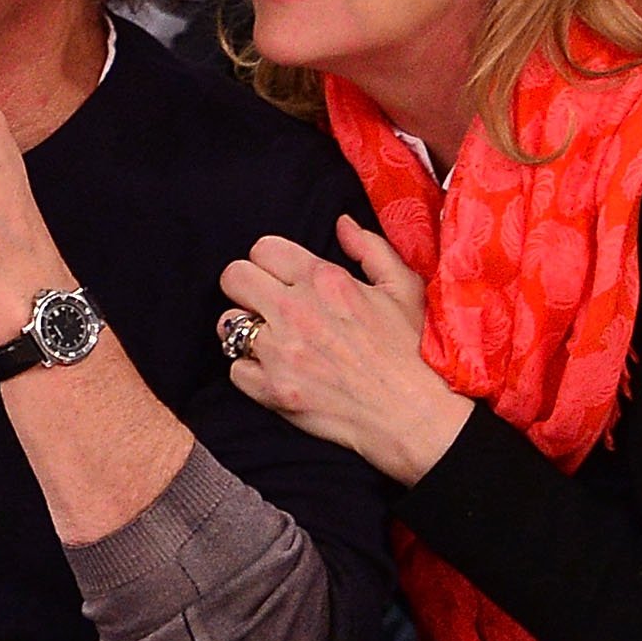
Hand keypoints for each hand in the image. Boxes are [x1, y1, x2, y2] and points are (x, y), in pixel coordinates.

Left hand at [220, 216, 471, 483]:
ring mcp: (280, 353)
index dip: (269, 260)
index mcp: (324, 280)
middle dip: (246, 286)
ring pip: (227, 325)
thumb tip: (341, 224)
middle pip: (233, 277)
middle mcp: (295, 311)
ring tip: (270, 339)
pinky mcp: (272, 391)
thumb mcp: (403, 287)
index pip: (263, 249)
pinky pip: (234, 370)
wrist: (414, 415)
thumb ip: (370, 248)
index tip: (280, 275)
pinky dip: (250, 371)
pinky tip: (275, 372)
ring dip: (245, 329)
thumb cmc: (414, 351)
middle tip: (264, 302)